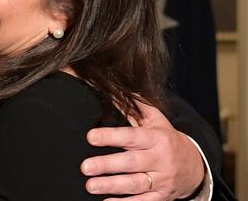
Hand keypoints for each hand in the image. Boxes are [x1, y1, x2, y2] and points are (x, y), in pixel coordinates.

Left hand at [81, 101, 204, 199]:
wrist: (195, 165)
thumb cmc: (167, 138)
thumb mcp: (156, 119)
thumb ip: (136, 106)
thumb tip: (114, 90)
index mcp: (156, 138)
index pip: (131, 136)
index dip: (111, 137)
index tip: (91, 137)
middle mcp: (159, 159)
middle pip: (131, 163)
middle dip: (107, 165)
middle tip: (85, 167)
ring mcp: (161, 180)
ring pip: (135, 184)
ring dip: (111, 186)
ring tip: (91, 185)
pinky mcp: (162, 196)